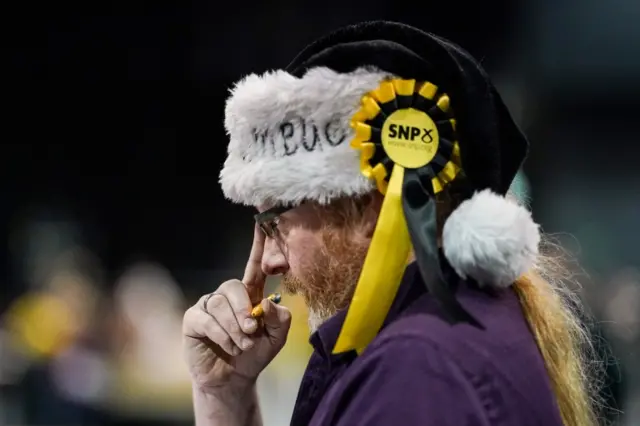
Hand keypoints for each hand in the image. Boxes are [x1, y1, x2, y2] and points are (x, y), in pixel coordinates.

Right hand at [182, 225, 291, 392]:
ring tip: (242, 344)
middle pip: (234, 286)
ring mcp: (209, 305)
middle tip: (251, 332)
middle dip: (244, 310)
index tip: (263, 220)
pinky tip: (228, 345)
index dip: (259, 243)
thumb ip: (279, 319)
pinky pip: (206, 318)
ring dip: (234, 328)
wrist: (233, 380)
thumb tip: (264, 304)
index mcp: (250, 293)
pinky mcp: (193, 319)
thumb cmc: (255, 354)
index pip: (255, 264)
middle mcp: (228, 295)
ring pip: (220, 304)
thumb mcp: (277, 338)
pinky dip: (221, 334)